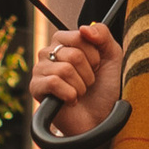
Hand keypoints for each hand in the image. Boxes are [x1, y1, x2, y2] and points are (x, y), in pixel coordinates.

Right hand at [33, 22, 123, 148]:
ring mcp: (40, 70)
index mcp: (65, 42)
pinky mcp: (36, 88)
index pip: (78, 35)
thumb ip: (103, 35)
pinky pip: (53, 82)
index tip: (96, 66)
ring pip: (65, 69)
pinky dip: (70, 94)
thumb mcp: (112, 57)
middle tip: (88, 82)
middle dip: (88, 73)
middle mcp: (48, 52)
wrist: (98, 120)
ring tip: (80, 92)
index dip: (94, 54)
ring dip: (81, 86)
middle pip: (73, 53)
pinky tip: (71, 100)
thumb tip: (85, 28)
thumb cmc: (104, 90)